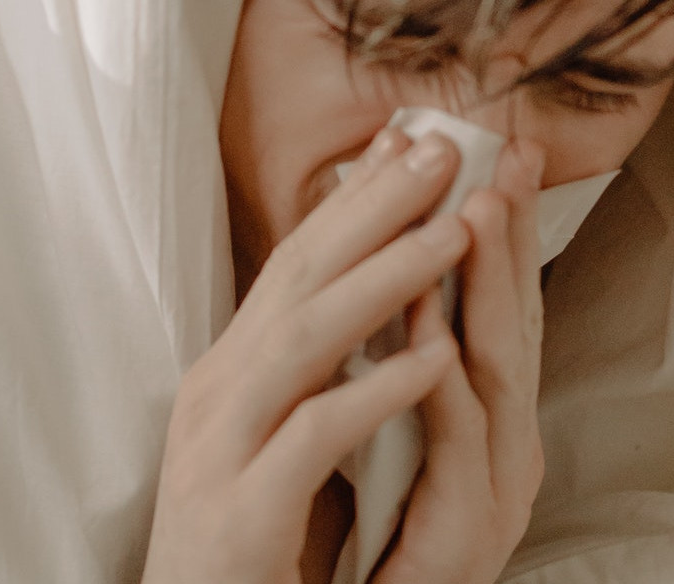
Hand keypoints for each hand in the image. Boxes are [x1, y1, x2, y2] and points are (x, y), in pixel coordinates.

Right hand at [143, 129, 469, 583]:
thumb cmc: (246, 537)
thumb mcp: (274, 431)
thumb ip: (310, 363)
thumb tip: (363, 284)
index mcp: (232, 370)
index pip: (298, 260)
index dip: (356, 195)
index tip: (412, 136)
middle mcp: (218, 393)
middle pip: (299, 276)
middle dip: (374, 207)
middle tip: (444, 148)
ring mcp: (221, 449)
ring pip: (306, 339)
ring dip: (385, 279)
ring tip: (456, 232)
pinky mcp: (241, 513)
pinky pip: (314, 436)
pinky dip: (375, 391)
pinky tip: (432, 358)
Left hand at [373, 139, 548, 583]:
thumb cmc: (377, 540)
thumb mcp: (401, 433)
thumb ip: (409, 361)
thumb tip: (404, 273)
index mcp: (488, 417)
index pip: (498, 303)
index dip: (503, 226)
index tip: (495, 147)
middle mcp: (507, 443)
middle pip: (514, 320)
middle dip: (512, 233)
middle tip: (507, 152)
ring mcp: (497, 487)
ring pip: (499, 372)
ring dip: (490, 289)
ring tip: (477, 212)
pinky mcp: (468, 531)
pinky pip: (458, 446)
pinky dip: (446, 385)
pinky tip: (436, 337)